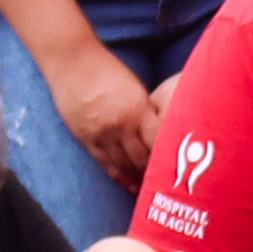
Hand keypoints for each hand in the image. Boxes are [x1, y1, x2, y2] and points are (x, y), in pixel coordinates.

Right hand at [54, 42, 163, 184]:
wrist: (73, 63)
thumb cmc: (107, 69)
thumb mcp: (134, 88)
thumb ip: (145, 110)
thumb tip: (159, 130)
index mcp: (137, 109)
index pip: (158, 140)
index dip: (168, 155)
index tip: (180, 165)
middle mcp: (121, 125)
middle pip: (142, 157)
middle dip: (155, 171)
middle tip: (168, 183)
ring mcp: (101, 134)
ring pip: (123, 164)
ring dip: (137, 177)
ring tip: (150, 188)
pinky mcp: (86, 138)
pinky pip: (104, 163)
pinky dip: (118, 176)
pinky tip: (128, 185)